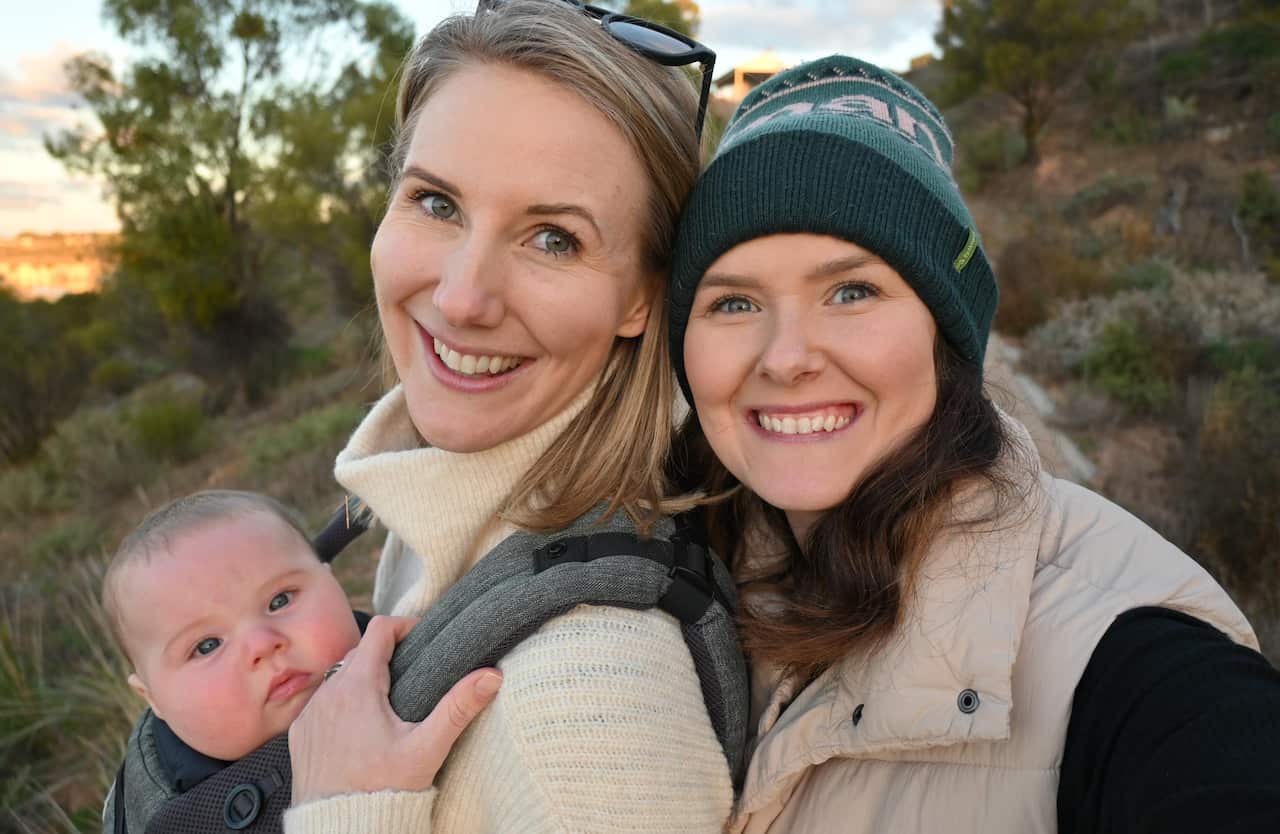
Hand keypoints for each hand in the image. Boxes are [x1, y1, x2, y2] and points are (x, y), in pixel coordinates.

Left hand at [288, 615, 501, 804]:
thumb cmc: (383, 791)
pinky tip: (360, 727)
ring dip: (362, 680)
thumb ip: (458, 708)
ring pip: (339, 678)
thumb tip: (492, 676)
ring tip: (389, 702)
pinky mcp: (300, 734)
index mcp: (357, 686)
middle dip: (387, 655)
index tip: (422, 640)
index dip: (404, 626)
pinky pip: (321, 704)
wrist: (340, 831)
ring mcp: (309, 714)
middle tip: (413, 673)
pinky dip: (341, 705)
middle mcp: (327, 693)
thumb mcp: (426, 749)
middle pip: (360, 652)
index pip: (380, 629)